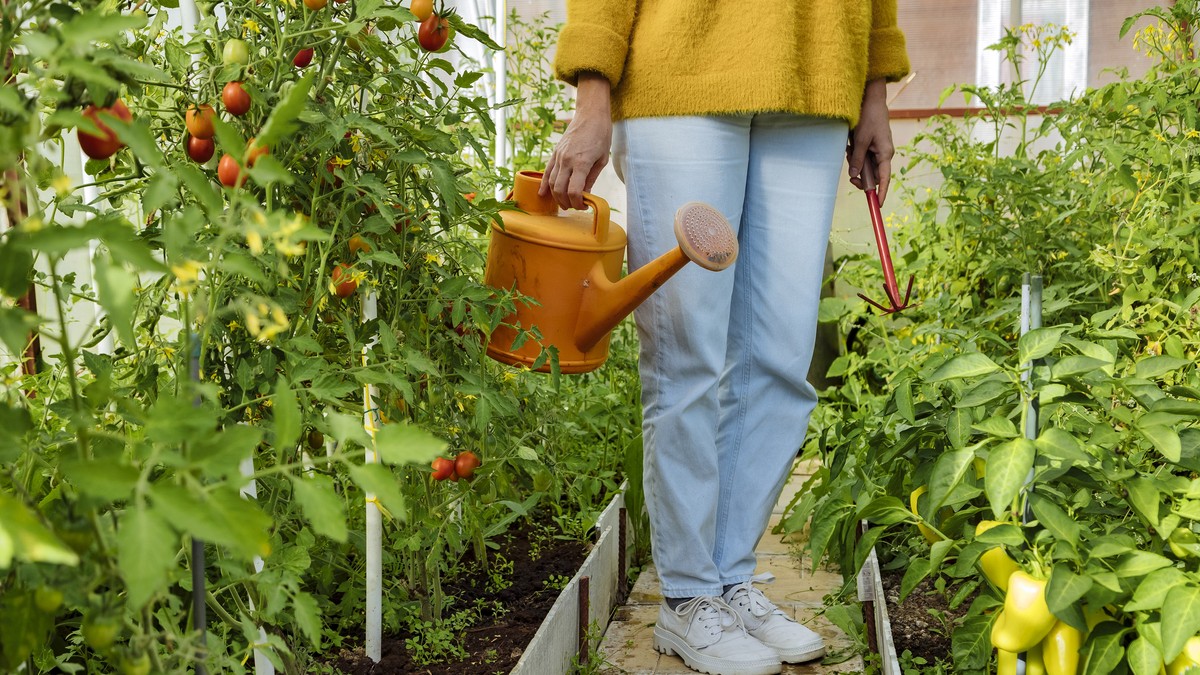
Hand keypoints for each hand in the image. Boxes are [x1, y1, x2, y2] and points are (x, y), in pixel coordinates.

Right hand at [539, 73, 612, 210]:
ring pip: (551, 182)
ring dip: (556, 196)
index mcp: (581, 163)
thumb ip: (591, 178)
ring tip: (564, 202)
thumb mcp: (602, 159)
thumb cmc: (601, 135)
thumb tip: (585, 194)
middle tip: (574, 206)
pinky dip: (544, 184)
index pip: (574, 191)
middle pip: (560, 190)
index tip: (583, 206)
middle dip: (566, 202)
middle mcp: (567, 160)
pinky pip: (546, 171)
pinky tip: (543, 194)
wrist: (590, 115)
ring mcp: (559, 156)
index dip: (578, 203)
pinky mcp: (555, 152)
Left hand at [847, 79, 895, 204]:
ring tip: (850, 149)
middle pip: (873, 175)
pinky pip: (863, 157)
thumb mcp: (860, 140)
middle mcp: (884, 154)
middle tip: (850, 178)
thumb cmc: (869, 118)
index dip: (881, 192)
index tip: (878, 204)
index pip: (884, 179)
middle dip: (861, 177)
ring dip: (856, 163)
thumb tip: (854, 176)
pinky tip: (851, 145)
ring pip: (866, 166)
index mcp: (885, 154)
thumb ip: (857, 159)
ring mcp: (878, 150)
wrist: (871, 100)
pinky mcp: (872, 145)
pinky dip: (855, 155)